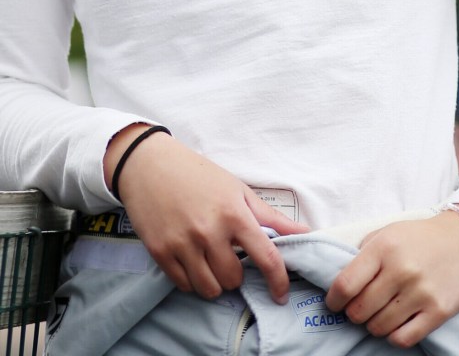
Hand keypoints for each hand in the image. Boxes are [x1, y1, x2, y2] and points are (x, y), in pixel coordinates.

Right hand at [103, 125, 309, 301]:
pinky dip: (193, 280)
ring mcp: (183, 244)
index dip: (278, 281)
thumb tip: (306, 232)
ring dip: (215, 282)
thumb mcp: (239, 190)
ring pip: (209, 289)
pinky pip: (184, 285)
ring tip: (212, 261)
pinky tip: (193, 261)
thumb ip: (272, 217)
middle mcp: (210, 232)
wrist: (151, 166)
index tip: (281, 294)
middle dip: (237, 274)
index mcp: (234, 214)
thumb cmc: (200, 175)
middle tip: (231, 256)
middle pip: (234, 279)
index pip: (266, 257)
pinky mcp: (160, 253)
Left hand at [325, 208, 458, 347]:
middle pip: (359, 311)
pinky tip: (397, 324)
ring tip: (380, 314)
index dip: (334, 300)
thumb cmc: (421, 237)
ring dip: (374, 325)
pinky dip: (394, 336)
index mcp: (384, 247)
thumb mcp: (388, 232)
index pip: (345, 285)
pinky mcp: (438, 311)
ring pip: (379, 327)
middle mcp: (401, 270)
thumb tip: (340, 280)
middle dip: (354, 314)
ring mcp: (420, 292)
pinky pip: (403, 338)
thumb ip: (364, 253)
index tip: (335, 303)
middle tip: (361, 308)